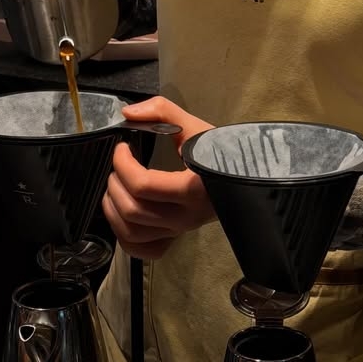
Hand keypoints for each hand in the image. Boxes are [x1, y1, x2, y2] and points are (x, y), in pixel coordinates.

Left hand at [102, 97, 215, 258]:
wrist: (250, 176)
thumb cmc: (226, 152)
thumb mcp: (196, 128)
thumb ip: (162, 111)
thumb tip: (128, 113)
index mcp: (193, 189)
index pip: (143, 185)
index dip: (123, 164)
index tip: (123, 147)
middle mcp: (186, 217)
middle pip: (132, 210)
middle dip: (115, 183)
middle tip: (118, 165)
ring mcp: (180, 230)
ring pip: (131, 233)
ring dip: (113, 209)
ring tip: (115, 187)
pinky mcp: (177, 237)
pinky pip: (142, 250)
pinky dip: (124, 236)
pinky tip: (122, 216)